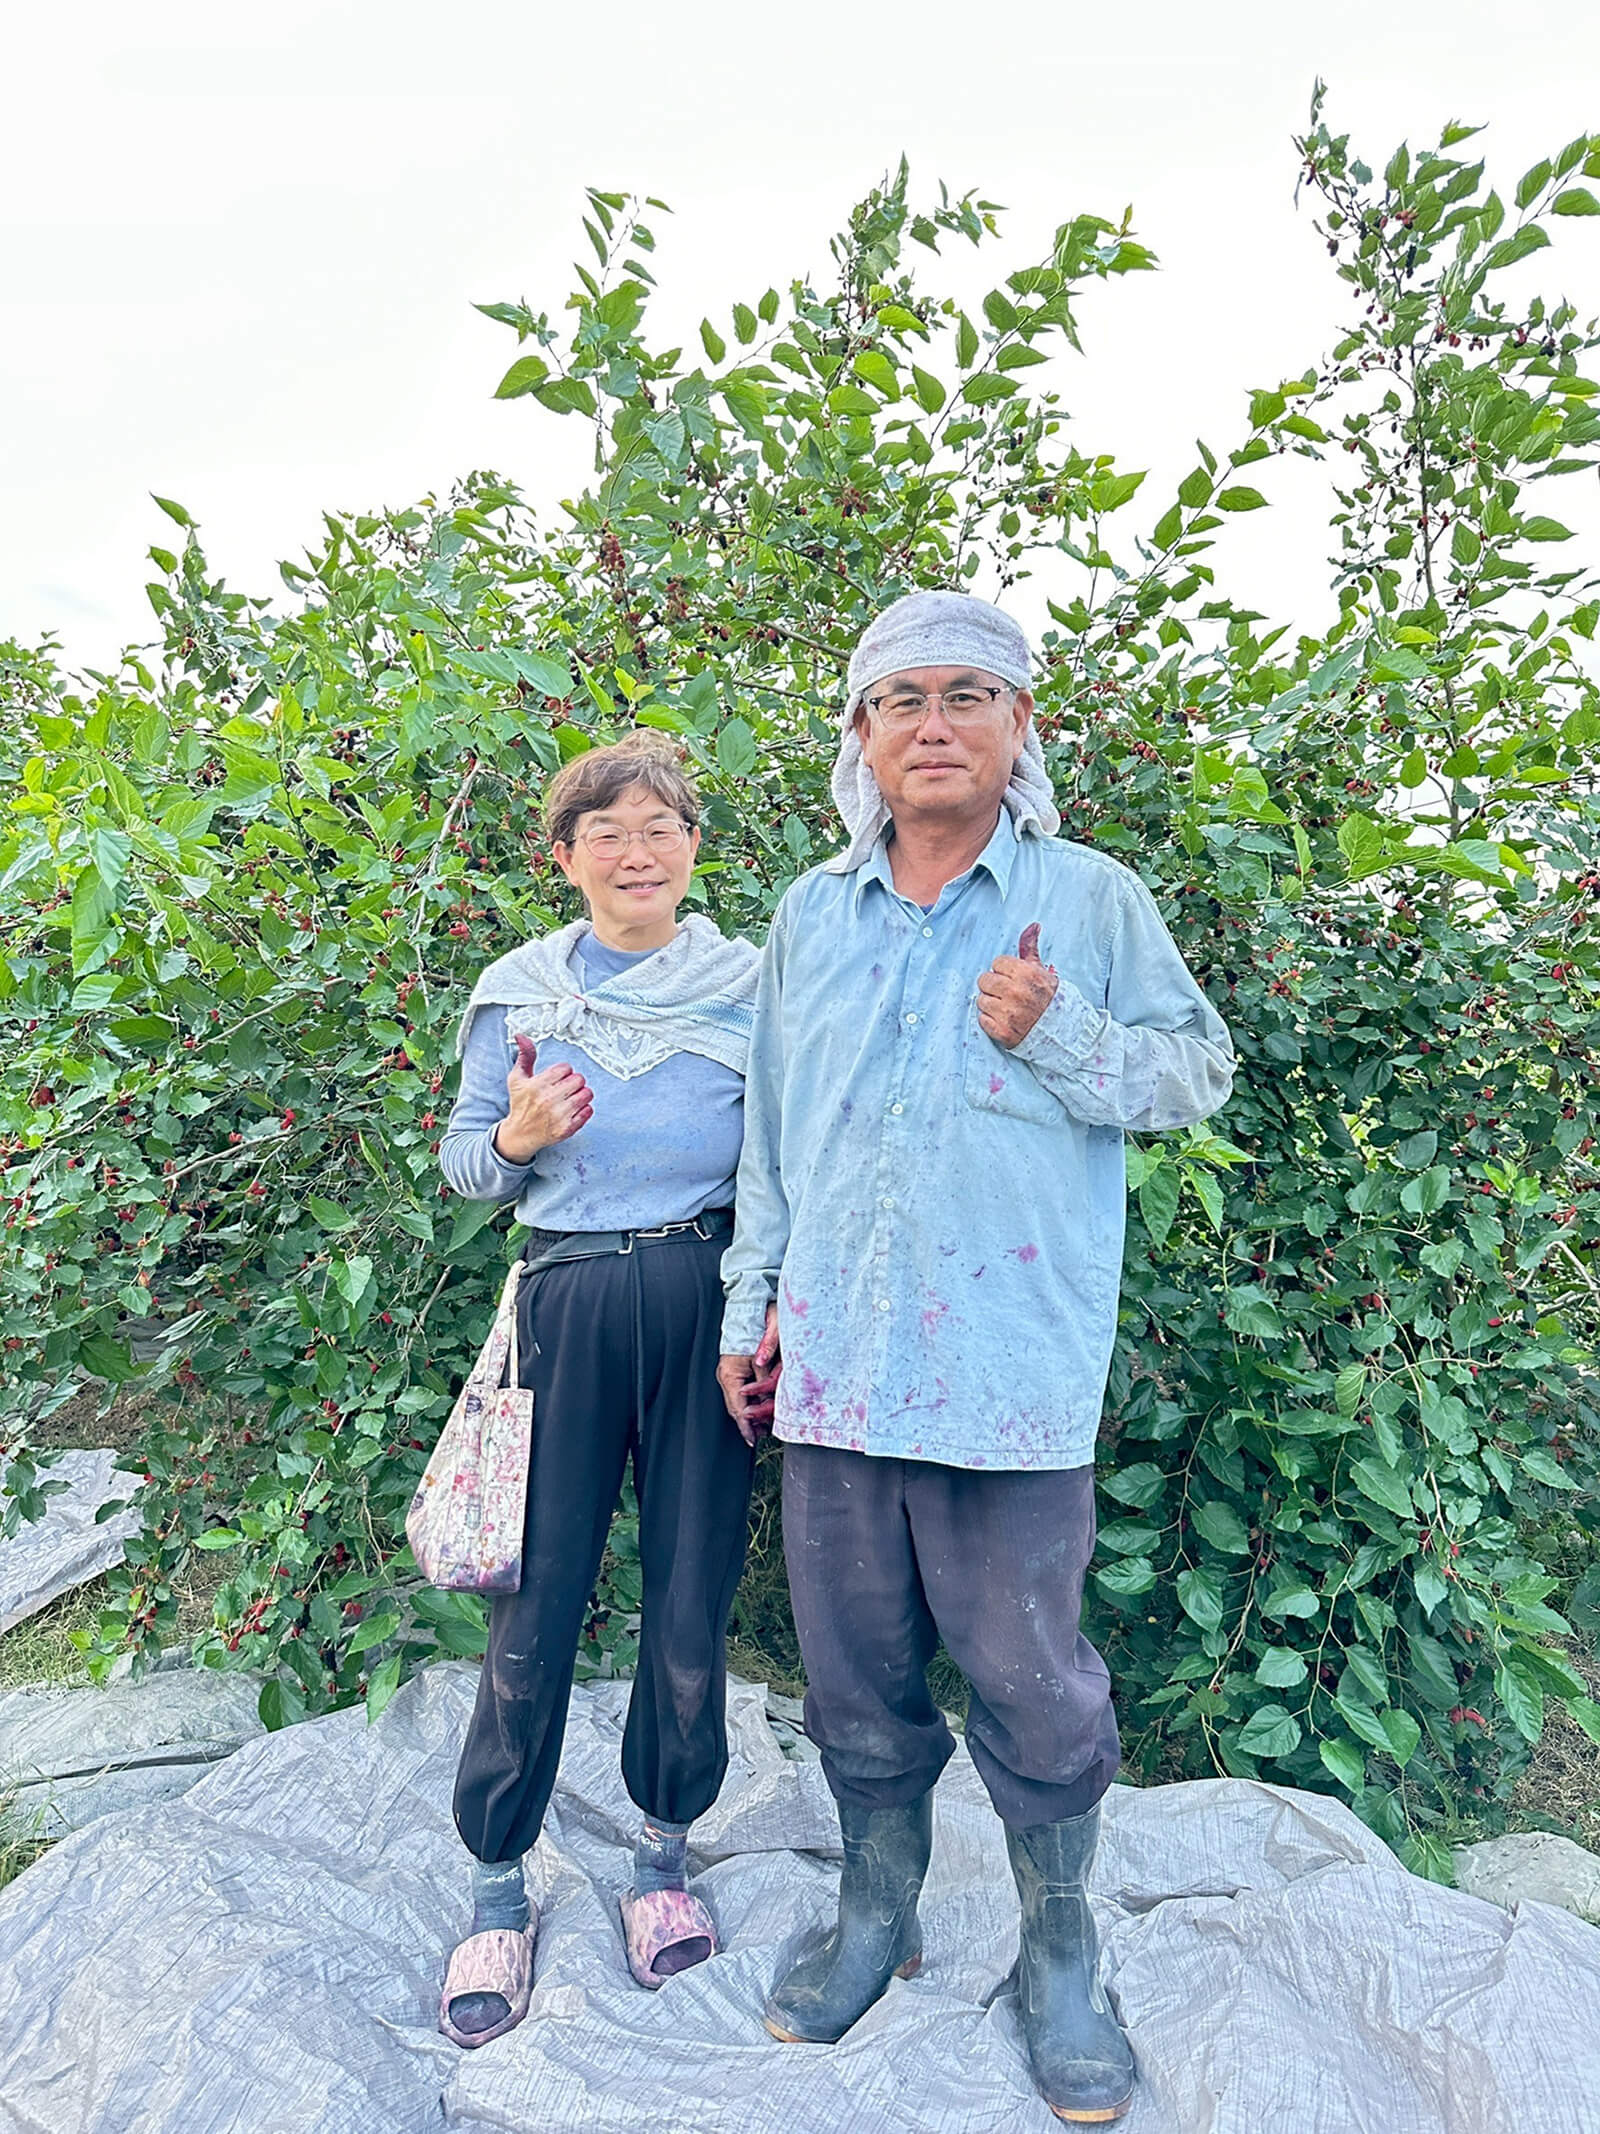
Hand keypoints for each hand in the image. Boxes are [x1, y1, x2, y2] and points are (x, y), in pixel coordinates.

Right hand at [493, 1035, 592, 1163]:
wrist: (520, 1134)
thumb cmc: (520, 1104)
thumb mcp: (517, 1078)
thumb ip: (525, 1056)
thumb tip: (521, 1036)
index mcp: (537, 1085)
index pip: (566, 1068)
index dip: (563, 1071)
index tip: (557, 1078)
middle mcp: (548, 1100)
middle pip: (579, 1079)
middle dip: (574, 1082)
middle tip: (565, 1088)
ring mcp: (559, 1115)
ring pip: (586, 1094)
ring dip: (581, 1094)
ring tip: (570, 1098)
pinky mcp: (567, 1128)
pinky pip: (588, 1111)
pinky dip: (584, 1109)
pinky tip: (573, 1110)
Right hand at [717, 1303, 781, 1446]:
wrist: (749, 1304)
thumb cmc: (759, 1321)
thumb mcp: (767, 1346)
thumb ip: (765, 1369)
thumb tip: (766, 1391)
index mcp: (730, 1372)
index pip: (738, 1406)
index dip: (746, 1424)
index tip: (753, 1439)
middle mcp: (727, 1374)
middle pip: (736, 1407)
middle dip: (748, 1424)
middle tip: (760, 1438)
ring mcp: (730, 1371)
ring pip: (739, 1400)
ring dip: (750, 1415)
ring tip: (762, 1429)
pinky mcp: (736, 1368)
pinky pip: (741, 1391)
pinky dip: (750, 1403)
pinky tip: (760, 1408)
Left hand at [976, 922, 1058, 1048]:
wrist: (1061, 1030)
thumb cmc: (1048, 998)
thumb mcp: (1041, 970)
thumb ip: (1030, 948)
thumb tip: (1033, 925)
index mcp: (1026, 974)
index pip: (997, 963)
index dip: (1003, 971)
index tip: (1012, 978)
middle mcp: (1016, 993)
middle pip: (984, 980)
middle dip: (993, 986)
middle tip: (1006, 993)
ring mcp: (1008, 1014)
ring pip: (981, 1000)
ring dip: (991, 1004)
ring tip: (1006, 1007)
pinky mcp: (1003, 1032)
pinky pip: (982, 1020)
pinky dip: (990, 1021)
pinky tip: (1004, 1020)